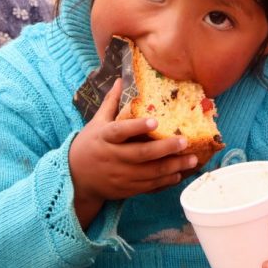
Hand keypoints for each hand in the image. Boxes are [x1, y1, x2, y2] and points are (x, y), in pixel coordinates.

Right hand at [69, 79, 197, 226]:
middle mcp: (113, 157)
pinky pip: (148, 187)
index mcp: (105, 137)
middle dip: (165, 149)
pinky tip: (179, 174)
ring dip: (172, 167)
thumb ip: (111, 102)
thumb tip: (120, 79)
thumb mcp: (96, 122)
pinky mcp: (126, 189)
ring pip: (149, 173)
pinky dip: (165, 182)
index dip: (138, 127)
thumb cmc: (89, 144)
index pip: (121, 131)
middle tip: (185, 141)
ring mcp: (120, 176)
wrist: (75, 178)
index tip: (156, 121)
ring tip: (192, 159)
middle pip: (141, 154)